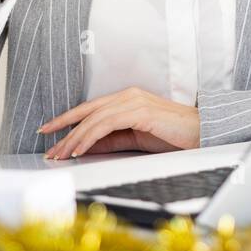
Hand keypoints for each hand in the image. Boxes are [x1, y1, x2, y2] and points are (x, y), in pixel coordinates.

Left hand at [39, 86, 200, 158]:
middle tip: (50, 149)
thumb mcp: (136, 139)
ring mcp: (134, 101)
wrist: (202, 134)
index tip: (48, 131)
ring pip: (93, 118)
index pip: (90, 108)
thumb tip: (87, 146)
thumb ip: (113, 140)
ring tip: (61, 154)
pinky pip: (106, 124)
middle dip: (64, 130)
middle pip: (87, 112)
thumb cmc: (174, 137)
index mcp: (127, 99)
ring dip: (74, 138)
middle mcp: (128, 95)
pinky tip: (80, 150)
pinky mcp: (140, 111)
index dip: (67, 119)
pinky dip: (90, 137)